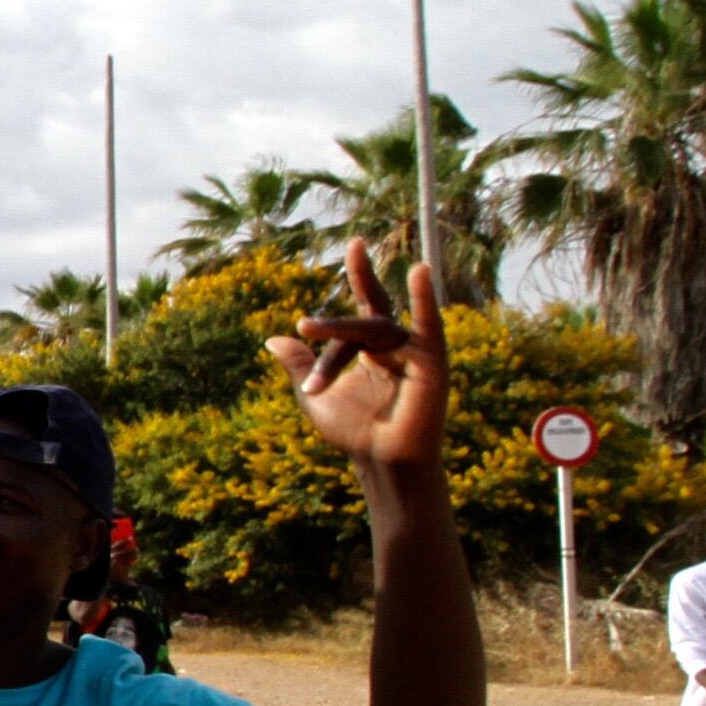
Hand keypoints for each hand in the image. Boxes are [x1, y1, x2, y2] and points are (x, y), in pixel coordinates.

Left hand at [266, 239, 446, 472]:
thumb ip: (299, 365)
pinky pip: (430, 324)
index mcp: (368, 350)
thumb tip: (273, 338)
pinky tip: (421, 270)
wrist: (382, 463)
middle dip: (363, 275)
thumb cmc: (354, 433)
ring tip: (315, 319)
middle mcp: (392, 346)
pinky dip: (426, 298)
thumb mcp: (316, 396)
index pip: (345, 330)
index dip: (323, 338)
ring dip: (343, 329)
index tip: (302, 338)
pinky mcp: (432, 360)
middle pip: (370, 311)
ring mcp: (413, 352)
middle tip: (354, 243)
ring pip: (378, 326)